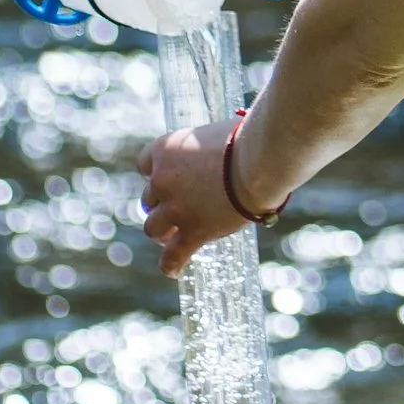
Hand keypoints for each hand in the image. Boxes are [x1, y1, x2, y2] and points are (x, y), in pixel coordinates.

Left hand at [141, 121, 257, 279]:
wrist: (257, 163)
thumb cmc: (246, 142)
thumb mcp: (213, 135)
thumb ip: (203, 149)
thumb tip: (214, 156)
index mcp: (166, 149)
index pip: (145, 164)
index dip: (157, 173)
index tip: (170, 178)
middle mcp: (162, 179)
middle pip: (149, 198)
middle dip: (162, 204)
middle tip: (178, 208)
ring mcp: (175, 208)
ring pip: (153, 228)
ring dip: (162, 231)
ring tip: (172, 235)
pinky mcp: (193, 232)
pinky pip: (173, 255)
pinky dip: (171, 264)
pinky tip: (173, 269)